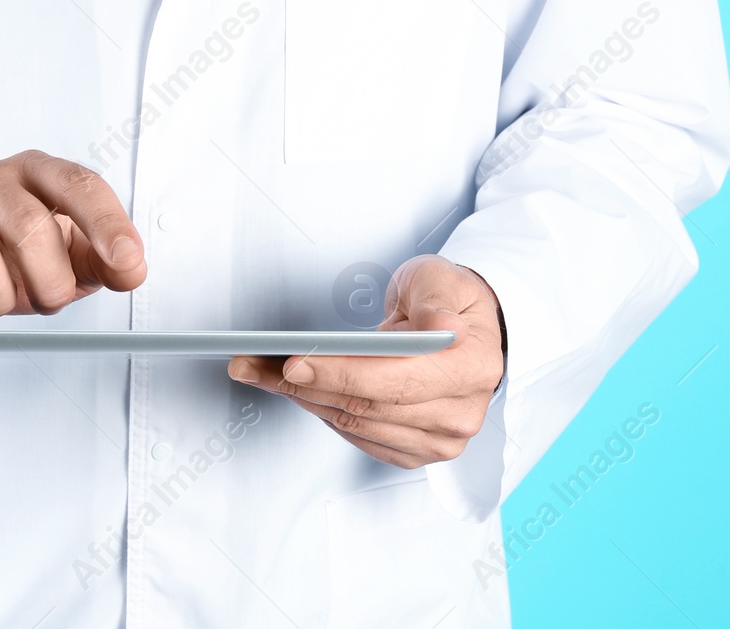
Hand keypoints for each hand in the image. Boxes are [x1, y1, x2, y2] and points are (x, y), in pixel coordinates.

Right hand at [0, 151, 146, 326]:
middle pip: (30, 226)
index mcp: (34, 171)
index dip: (108, 224)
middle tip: (45, 303)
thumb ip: (102, 262)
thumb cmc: (3, 252)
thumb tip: (132, 270)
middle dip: (48, 284)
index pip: (79, 185)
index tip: (127, 264)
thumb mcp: (62, 254)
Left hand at [227, 255, 504, 468]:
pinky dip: (319, 410)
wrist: (461, 328)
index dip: (343, 374)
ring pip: (355, 424)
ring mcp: (439, 440)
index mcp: (473, 368)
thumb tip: (438, 323)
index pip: (399, 381)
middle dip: (306, 385)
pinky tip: (291, 389)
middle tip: (255, 365)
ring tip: (258, 371)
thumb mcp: (441, 278)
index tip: (295, 362)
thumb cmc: (447, 301)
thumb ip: (435, 298)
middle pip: (369, 407)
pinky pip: (356, 436)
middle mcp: (460, 413)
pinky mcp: (414, 451)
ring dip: (301, 399)